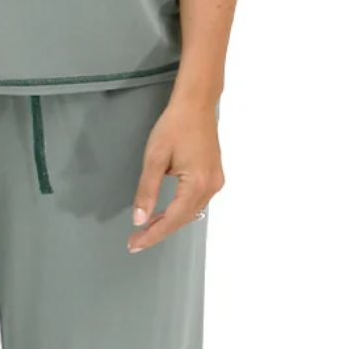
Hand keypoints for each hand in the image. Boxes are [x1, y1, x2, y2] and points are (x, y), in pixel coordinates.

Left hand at [127, 95, 222, 250]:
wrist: (196, 104)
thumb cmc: (174, 126)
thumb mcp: (155, 158)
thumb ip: (147, 191)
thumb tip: (139, 220)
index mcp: (198, 184)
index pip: (173, 219)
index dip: (153, 234)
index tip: (134, 245)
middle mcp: (211, 187)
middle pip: (183, 219)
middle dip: (159, 231)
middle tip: (135, 241)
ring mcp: (216, 182)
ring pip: (190, 212)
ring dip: (169, 222)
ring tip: (146, 229)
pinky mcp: (214, 176)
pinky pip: (196, 202)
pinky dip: (179, 210)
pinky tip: (164, 212)